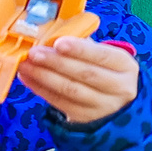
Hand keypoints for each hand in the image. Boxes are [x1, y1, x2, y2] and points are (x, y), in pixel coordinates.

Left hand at [19, 37, 139, 124]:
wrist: (118, 104)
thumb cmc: (106, 71)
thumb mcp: (106, 56)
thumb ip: (84, 44)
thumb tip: (55, 33)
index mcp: (126, 66)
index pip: (103, 56)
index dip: (80, 49)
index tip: (58, 42)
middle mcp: (119, 88)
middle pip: (85, 74)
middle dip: (56, 62)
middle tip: (34, 52)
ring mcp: (102, 106)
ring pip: (70, 90)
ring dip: (43, 76)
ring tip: (25, 64)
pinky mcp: (85, 117)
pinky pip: (59, 102)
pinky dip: (40, 89)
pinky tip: (27, 77)